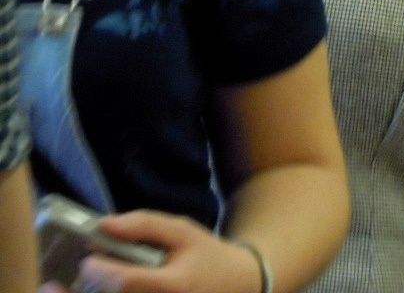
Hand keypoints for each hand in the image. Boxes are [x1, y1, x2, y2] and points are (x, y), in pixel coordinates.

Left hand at [66, 211, 261, 292]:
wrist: (238, 288)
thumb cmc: (207, 257)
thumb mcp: (183, 231)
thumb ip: (145, 225)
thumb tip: (103, 224)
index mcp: (174, 286)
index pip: (123, 284)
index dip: (98, 271)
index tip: (88, 258)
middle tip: (59, 284)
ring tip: (62, 290)